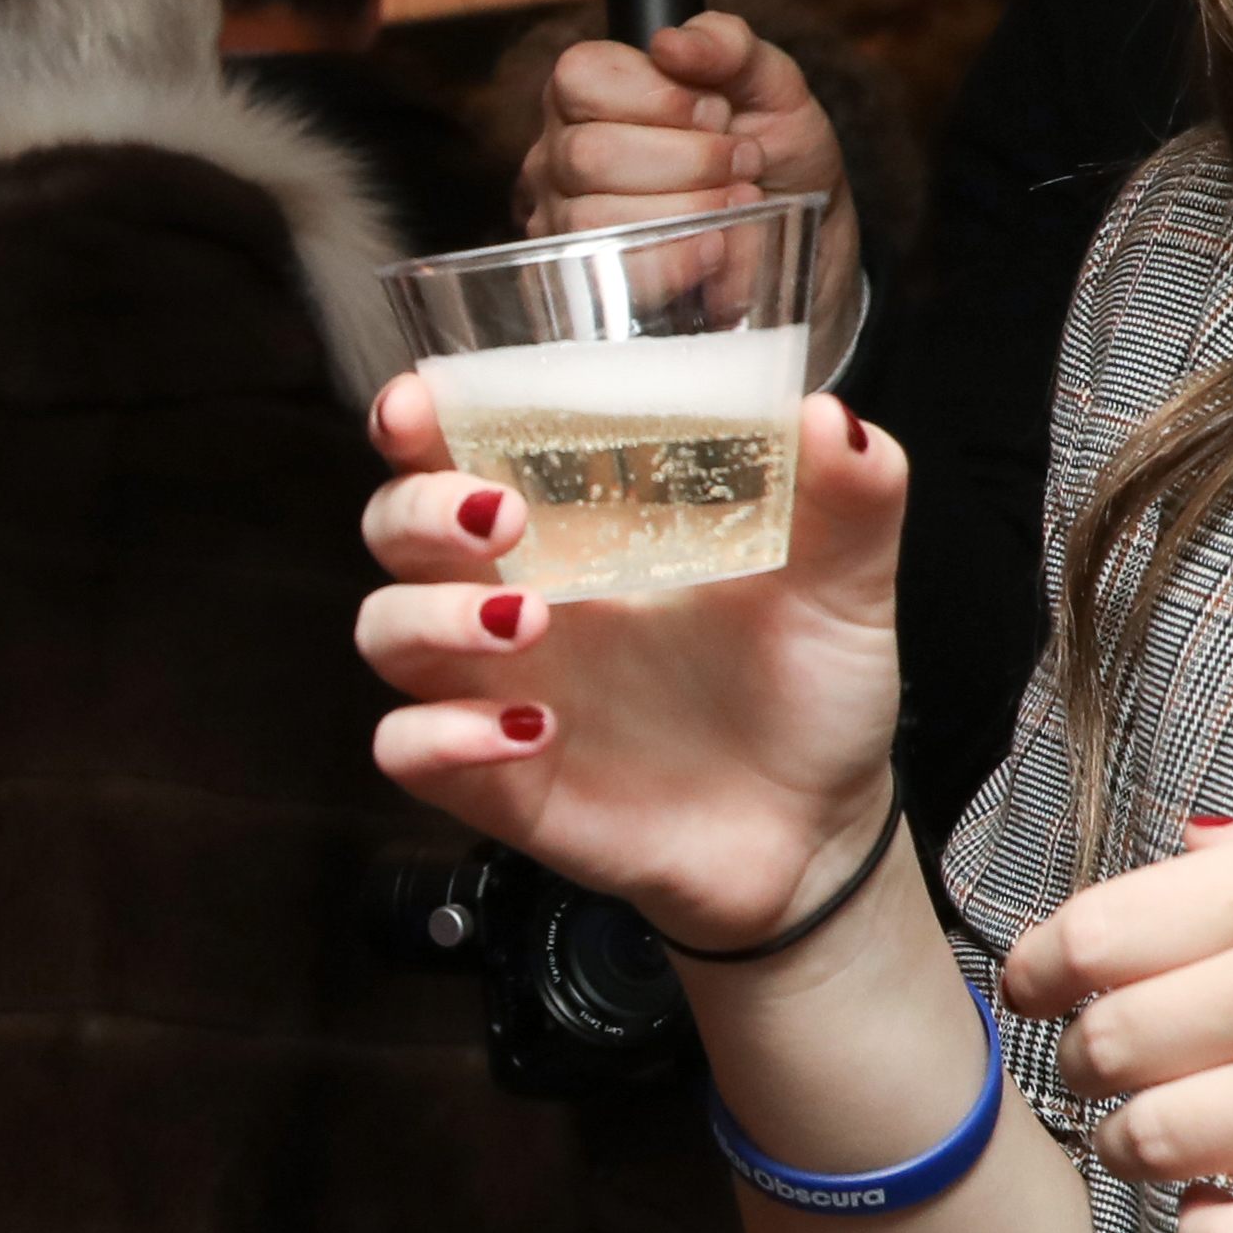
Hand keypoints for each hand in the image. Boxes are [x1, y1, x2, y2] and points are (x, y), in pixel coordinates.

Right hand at [356, 373, 913, 940]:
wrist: (816, 832)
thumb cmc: (808, 696)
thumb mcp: (843, 585)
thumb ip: (849, 498)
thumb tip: (831, 417)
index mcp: (579, 535)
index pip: (462, 457)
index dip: (418, 421)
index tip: (422, 400)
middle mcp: (517, 603)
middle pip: (395, 532)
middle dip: (419, 511)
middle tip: (501, 517)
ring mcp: (494, 693)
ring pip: (383, 633)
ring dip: (433, 617)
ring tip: (529, 620)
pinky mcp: (493, 782)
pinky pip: (407, 750)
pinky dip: (444, 736)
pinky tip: (532, 730)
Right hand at [521, 12, 850, 239]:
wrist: (802, 232)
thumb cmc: (774, 149)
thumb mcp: (770, 82)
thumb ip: (726, 45)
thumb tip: (669, 44)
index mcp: (592, 91)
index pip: (579, 77)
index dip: (656, 96)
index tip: (715, 112)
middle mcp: (561, 153)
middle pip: (589, 153)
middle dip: (689, 160)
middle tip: (741, 162)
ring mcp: (562, 220)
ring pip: (596, 218)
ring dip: (689, 210)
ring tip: (736, 203)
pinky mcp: (585, 279)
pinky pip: (613, 272)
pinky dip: (678, 259)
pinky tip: (716, 247)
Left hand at [1008, 796, 1232, 1232]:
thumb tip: (1188, 860)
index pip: (1094, 932)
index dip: (1039, 973)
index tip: (1034, 994)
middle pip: (1107, 1043)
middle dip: (1085, 1066)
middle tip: (1107, 1075)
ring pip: (1152, 1142)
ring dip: (1137, 1152)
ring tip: (1167, 1144)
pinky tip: (1223, 1220)